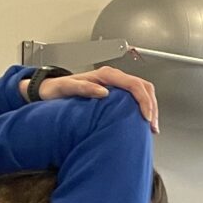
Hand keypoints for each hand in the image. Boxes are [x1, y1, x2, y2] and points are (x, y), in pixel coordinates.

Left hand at [33, 65, 159, 131]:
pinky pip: (136, 98)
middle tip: (153, 125)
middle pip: (143, 87)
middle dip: (152, 106)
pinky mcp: (116, 93)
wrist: (50, 90)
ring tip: (151, 126)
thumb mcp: (67, 88)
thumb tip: (103, 92)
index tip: (146, 117)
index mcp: (106, 75)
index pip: (134, 84)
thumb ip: (84, 88)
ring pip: (142, 92)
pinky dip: (143, 109)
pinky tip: (142, 121)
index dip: (144, 101)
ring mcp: (115, 85)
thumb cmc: (57, 90)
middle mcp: (112, 78)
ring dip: (150, 108)